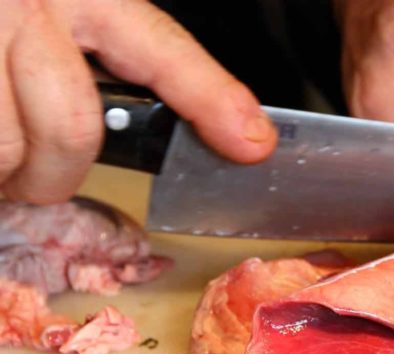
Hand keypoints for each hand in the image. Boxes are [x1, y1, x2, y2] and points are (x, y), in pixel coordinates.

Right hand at [1, 0, 276, 203]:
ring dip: (1, 177)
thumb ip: (100, 49)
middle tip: (34, 180)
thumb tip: (200, 125)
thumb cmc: (3, 7)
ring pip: (4, 149)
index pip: (159, 47)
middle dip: (53, 176)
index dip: (210, 99)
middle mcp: (24, 2)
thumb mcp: (55, 7)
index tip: (252, 144)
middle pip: (71, 127)